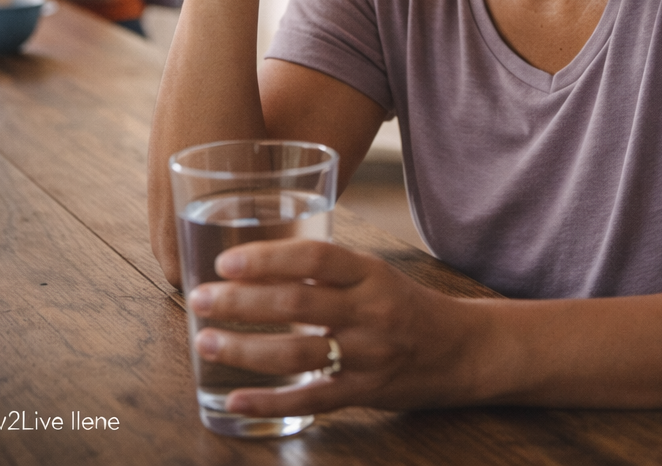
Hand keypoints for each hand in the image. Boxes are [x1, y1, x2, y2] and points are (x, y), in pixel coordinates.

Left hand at [188, 239, 485, 415]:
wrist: (460, 349)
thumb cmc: (406, 305)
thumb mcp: (375, 274)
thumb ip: (328, 271)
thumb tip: (259, 263)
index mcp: (370, 273)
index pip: (316, 258)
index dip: (269, 258)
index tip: (227, 262)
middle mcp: (369, 311)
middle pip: (297, 305)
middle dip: (241, 302)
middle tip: (201, 297)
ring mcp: (367, 355)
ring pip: (298, 354)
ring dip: (245, 349)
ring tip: (206, 341)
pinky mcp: (364, 393)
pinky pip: (310, 400)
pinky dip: (268, 401)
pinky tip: (234, 398)